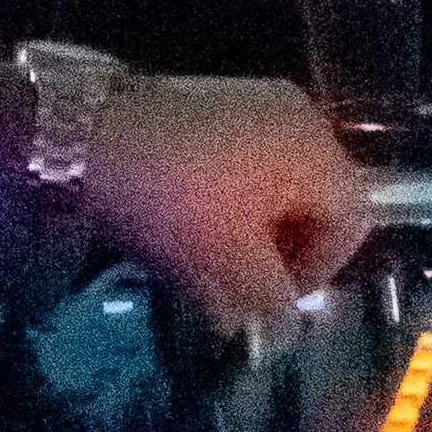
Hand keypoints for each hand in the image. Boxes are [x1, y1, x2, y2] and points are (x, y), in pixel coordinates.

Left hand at [74, 70, 372, 332]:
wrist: (78, 135)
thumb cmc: (174, 200)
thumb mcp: (231, 267)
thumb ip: (271, 306)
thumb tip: (281, 329)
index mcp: (317, 147)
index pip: (353, 221)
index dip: (318, 273)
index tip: (270, 305)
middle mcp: (291, 115)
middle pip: (310, 202)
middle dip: (277, 256)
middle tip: (235, 292)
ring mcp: (242, 102)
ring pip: (266, 187)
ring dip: (241, 234)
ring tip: (200, 268)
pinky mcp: (196, 105)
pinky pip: (228, 166)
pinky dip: (213, 205)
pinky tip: (175, 230)